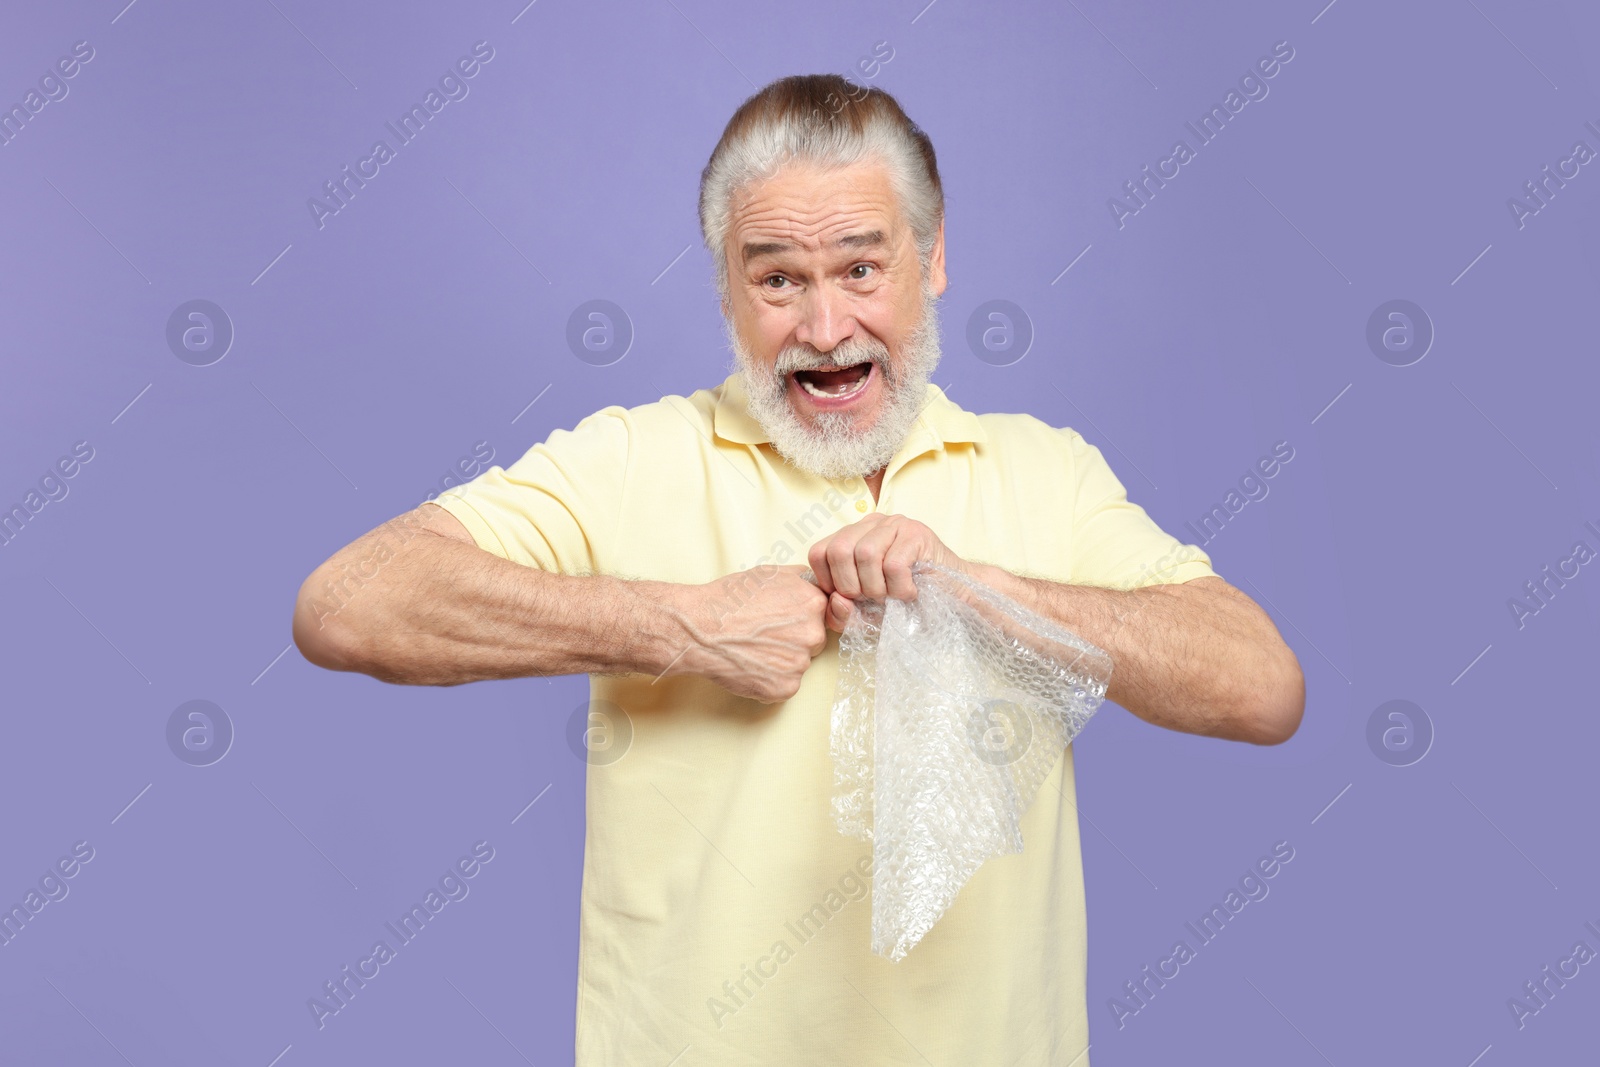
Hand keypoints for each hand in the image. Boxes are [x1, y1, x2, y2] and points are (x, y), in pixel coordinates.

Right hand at [665, 564, 828, 702]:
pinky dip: (770, 680)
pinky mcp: (786, 687)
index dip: (799, 618)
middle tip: (763, 635)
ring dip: (781, 661)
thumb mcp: (769, 573)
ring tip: (752, 649)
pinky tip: (750, 665)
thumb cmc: (729, 599)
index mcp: (813, 603)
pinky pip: (785, 685)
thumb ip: (800, 579)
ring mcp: (801, 663)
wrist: (700, 628)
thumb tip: (814, 583)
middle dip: (794, 640)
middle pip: (813, 641)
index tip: (780, 620)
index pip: (821, 615)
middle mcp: (814, 634)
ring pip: (798, 664)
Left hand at [806, 514, 969, 632]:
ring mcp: (895, 524)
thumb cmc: (906, 602)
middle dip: (850, 586)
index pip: (819, 552)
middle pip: (838, 550)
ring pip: (865, 554)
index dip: (828, 582)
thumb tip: (836, 600)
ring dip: (877, 588)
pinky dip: (899, 588)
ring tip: (893, 597)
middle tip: (873, 599)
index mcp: (853, 537)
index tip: (850, 599)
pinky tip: (910, 593)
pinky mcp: (917, 533)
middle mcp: (871, 524)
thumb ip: (843, 614)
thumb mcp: (866, 614)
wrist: (953, 597)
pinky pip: (894, 564)